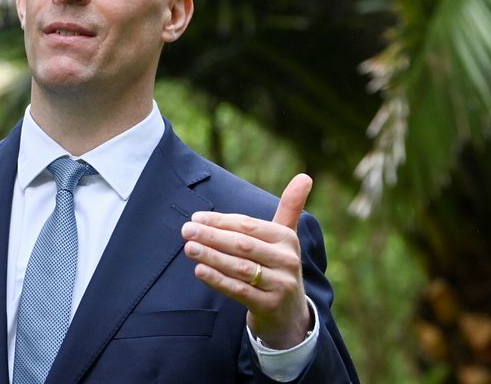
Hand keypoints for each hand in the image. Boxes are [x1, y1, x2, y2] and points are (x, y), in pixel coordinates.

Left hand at [181, 174, 313, 348]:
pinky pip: (239, 290)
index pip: (248, 226)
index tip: (196, 217)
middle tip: (186, 229)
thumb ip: (290, 206)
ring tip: (189, 247)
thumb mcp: (285, 238)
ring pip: (240, 267)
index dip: (221, 221)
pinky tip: (199, 270)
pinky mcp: (269, 306)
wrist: (290, 314)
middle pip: (243, 245)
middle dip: (212, 236)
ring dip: (211, 256)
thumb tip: (305, 175)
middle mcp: (286, 260)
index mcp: (287, 239)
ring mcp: (279, 284)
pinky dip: (218, 280)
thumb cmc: (279, 266)